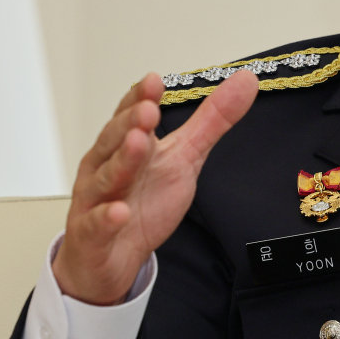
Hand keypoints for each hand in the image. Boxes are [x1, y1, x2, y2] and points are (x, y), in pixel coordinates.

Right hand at [52, 71, 258, 304]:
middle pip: (115, 141)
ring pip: (105, 178)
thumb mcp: (185, 157)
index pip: (130, 115)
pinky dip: (107, 218)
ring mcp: (95, 201)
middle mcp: (105, 167)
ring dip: (121, 161)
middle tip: (149, 109)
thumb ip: (212, 120)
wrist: (112, 258)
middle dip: (131, 123)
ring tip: (138, 143)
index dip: (140, 98)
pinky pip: (97, 225)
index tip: (155, 80)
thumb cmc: (144, 202)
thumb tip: (247, 80)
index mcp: (124, 144)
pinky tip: (119, 212)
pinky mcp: (93, 237)